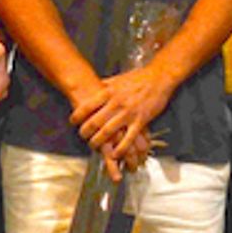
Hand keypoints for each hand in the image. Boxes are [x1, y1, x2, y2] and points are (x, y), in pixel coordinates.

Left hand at [70, 64, 176, 178]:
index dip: (77, 116)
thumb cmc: (138, 78)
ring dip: (98, 142)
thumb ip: (105, 85)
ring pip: (108, 132)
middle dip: (85, 132)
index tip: (73, 121)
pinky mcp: (140, 121)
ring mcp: (128, 113)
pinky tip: (115, 154)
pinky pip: (128, 139)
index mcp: (109, 92)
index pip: (87, 106)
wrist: (158, 77)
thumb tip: (93, 88)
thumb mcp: (117, 79)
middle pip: (94, 122)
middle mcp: (116, 103)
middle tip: (83, 136)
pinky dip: (120, 149)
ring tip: (94, 146)